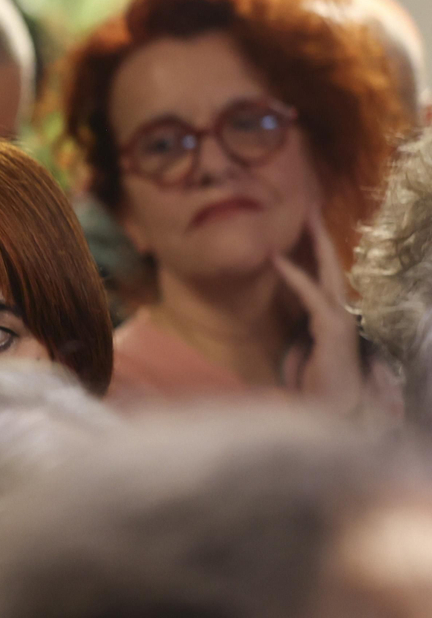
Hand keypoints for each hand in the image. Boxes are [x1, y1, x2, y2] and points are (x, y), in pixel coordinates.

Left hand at [275, 207, 365, 412]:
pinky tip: (276, 258)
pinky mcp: (332, 328)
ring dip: (314, 243)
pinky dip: (293, 276)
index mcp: (333, 317)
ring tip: (303, 216)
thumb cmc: (317, 389)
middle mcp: (341, 313)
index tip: (304, 228)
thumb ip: (295, 335)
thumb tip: (279, 322)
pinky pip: (310, 294)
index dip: (315, 252)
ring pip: (326, 273)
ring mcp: (340, 319)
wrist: (332, 412)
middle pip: (332, 265)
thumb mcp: (302, 355)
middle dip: (321, 235)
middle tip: (310, 205)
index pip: (324, 278)